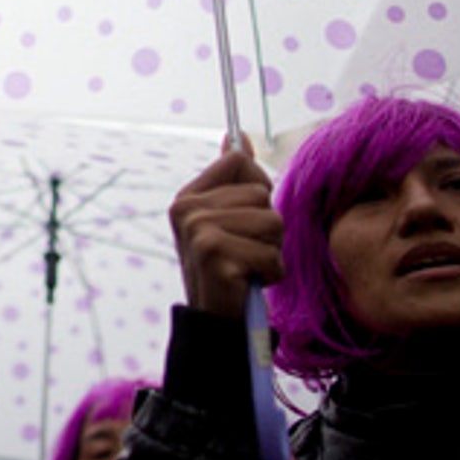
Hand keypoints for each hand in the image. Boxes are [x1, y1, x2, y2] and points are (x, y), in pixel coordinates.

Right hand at [168, 135, 283, 318]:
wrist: (214, 322)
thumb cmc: (228, 268)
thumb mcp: (227, 220)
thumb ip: (232, 179)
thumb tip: (237, 137)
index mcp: (189, 197)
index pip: (239, 162)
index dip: (255, 189)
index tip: (243, 218)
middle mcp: (187, 210)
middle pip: (261, 194)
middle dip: (267, 227)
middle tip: (244, 251)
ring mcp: (199, 231)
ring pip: (272, 222)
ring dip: (272, 250)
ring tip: (249, 266)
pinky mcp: (215, 255)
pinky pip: (272, 254)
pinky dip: (271, 273)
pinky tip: (250, 282)